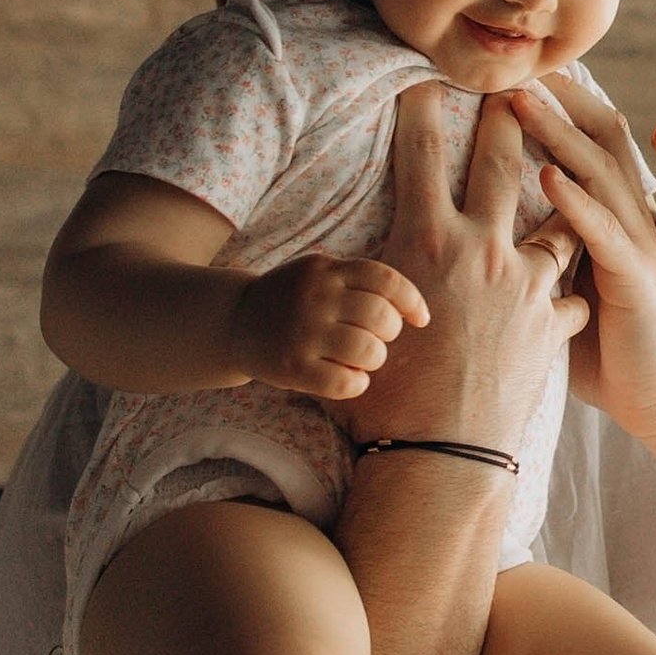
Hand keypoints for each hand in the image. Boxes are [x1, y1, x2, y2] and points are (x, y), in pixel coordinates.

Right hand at [227, 253, 427, 400]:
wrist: (235, 320)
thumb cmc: (292, 299)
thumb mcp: (319, 273)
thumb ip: (357, 280)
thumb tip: (413, 307)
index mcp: (326, 270)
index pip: (385, 281)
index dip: (411, 302)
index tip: (419, 319)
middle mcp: (315, 297)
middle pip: (381, 318)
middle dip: (389, 333)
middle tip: (377, 339)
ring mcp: (302, 333)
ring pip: (368, 352)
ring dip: (374, 360)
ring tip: (361, 360)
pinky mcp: (292, 367)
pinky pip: (345, 383)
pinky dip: (357, 384)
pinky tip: (349, 379)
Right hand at [351, 85, 585, 451]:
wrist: (438, 455)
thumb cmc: (380, 398)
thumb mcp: (364, 319)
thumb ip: (369, 281)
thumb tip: (348, 268)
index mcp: (426, 240)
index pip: (418, 152)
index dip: (419, 108)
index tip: (423, 77)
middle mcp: (481, 250)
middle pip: (497, 164)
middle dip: (505, 119)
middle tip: (512, 90)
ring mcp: (525, 284)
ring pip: (553, 221)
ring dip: (560, 195)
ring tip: (569, 173)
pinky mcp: (553, 323)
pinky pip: (572, 292)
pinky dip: (574, 285)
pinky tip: (581, 281)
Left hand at [510, 73, 655, 448]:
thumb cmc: (616, 354)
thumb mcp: (574, 292)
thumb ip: (550, 257)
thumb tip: (500, 238)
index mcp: (615, 223)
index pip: (591, 149)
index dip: (561, 109)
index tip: (518, 76)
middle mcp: (630, 225)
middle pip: (597, 144)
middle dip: (556, 103)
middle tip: (512, 66)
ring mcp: (635, 251)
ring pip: (599, 177)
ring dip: (557, 136)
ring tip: (519, 102)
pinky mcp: (636, 284)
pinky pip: (605, 235)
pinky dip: (575, 203)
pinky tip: (546, 177)